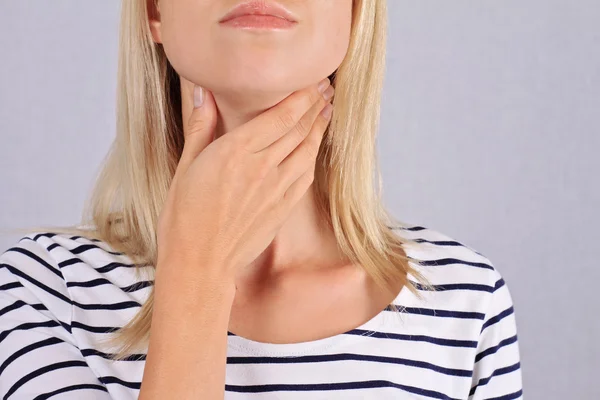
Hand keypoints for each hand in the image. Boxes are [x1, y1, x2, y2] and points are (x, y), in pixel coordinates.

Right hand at [156, 78, 334, 283]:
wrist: (199, 261)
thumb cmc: (184, 215)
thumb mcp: (185, 165)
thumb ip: (201, 126)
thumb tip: (204, 92)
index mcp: (237, 151)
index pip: (281, 115)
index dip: (302, 96)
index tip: (313, 81)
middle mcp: (262, 167)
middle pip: (299, 129)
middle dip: (316, 105)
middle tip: (326, 89)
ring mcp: (276, 190)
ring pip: (308, 151)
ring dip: (320, 128)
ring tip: (329, 110)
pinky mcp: (282, 209)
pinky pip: (305, 177)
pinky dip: (314, 157)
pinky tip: (315, 148)